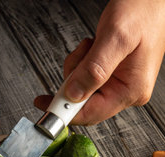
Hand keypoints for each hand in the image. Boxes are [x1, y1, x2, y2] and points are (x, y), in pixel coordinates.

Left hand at [34, 0, 164, 124]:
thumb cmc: (144, 10)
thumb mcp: (116, 37)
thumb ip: (94, 69)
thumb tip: (74, 94)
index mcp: (131, 90)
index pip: (92, 113)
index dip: (66, 112)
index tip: (46, 107)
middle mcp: (126, 91)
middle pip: (85, 102)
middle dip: (73, 81)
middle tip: (77, 59)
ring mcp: (119, 84)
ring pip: (82, 89)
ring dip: (77, 67)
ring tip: (91, 46)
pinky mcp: (112, 75)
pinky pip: (86, 77)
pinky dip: (82, 62)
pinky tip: (92, 48)